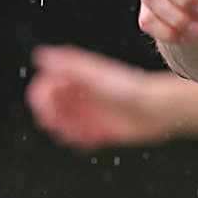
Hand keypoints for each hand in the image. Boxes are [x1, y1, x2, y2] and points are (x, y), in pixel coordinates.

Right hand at [27, 45, 169, 150]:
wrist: (155, 109)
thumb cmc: (128, 88)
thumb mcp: (94, 74)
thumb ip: (68, 65)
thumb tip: (41, 55)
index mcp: (76, 79)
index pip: (45, 87)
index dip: (42, 97)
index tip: (50, 102)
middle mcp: (81, 97)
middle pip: (50, 110)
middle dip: (53, 118)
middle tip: (64, 122)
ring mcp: (89, 115)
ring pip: (62, 127)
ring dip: (66, 132)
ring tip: (81, 132)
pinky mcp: (99, 132)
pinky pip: (79, 140)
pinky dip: (80, 142)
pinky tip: (92, 139)